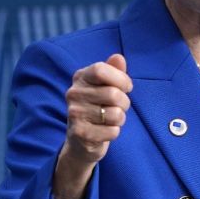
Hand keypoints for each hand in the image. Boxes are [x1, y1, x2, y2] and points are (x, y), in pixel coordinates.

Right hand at [51, 54, 132, 198]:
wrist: (82, 141)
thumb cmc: (99, 107)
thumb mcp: (106, 86)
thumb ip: (113, 71)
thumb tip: (118, 57)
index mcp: (80, 77)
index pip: (101, 69)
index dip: (120, 78)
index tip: (126, 87)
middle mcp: (73, 93)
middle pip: (114, 94)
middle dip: (125, 103)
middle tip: (118, 107)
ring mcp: (74, 114)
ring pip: (115, 114)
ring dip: (120, 119)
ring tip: (110, 120)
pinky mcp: (80, 133)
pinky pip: (113, 131)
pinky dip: (114, 132)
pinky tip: (104, 132)